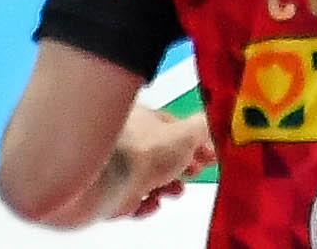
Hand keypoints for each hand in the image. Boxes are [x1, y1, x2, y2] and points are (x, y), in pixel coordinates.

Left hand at [94, 107, 209, 217]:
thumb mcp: (185, 134)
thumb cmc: (137, 151)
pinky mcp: (108, 191)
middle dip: (181, 165)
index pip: (170, 125)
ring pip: (146, 177)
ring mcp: (114, 165)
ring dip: (166, 186)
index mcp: (139, 114)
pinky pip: (132, 199)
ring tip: (175, 190)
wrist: (106, 182)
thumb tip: (211, 124)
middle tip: (193, 171)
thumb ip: (201, 128)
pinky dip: (146, 203)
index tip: (207, 152)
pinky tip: (152, 202)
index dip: (192, 140)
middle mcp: (124, 136)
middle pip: (159, 152)